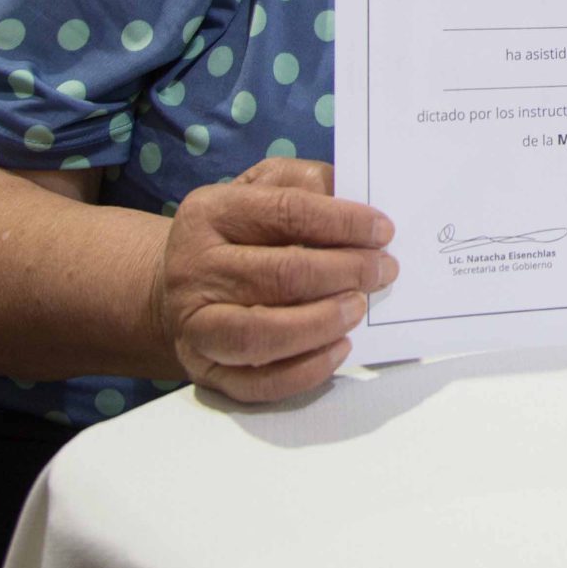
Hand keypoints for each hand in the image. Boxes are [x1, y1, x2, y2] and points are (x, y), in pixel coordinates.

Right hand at [151, 157, 397, 401]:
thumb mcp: (265, 187)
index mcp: (210, 213)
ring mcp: (194, 325)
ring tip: (359, 307)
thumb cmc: (240, 231)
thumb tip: (359, 200)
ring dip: (323, 322)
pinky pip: (257, 383)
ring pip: (261, 334)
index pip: (285, 212)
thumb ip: (310, 184)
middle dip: (345, 272)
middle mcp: (195, 269)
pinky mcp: (204, 370)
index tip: (383, 231)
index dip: (342, 222)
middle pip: (279, 274)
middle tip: (385, 271)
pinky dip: (305, 371)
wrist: (181, 282)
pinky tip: (340, 348)